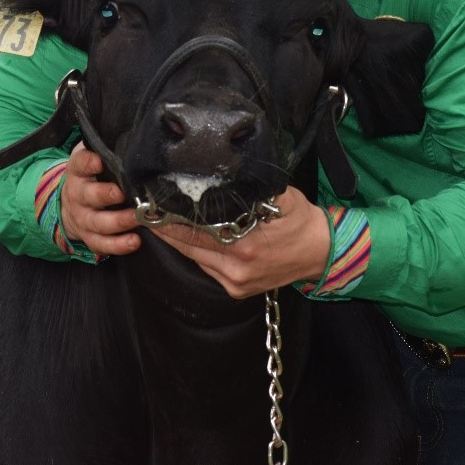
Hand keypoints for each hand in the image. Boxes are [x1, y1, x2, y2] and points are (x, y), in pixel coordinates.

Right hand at [60, 143, 140, 256]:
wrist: (70, 204)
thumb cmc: (92, 175)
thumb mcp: (92, 156)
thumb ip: (106, 146)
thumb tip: (134, 133)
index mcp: (78, 171)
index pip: (80, 164)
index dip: (88, 162)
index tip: (99, 160)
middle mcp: (77, 194)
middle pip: (88, 195)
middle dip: (105, 195)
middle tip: (122, 193)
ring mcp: (83, 218)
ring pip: (97, 222)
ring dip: (118, 221)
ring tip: (137, 218)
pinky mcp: (89, 237)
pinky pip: (102, 244)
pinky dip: (118, 245)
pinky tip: (134, 241)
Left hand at [149, 186, 330, 298]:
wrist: (320, 253)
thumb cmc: (299, 221)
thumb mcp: (280, 196)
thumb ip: (251, 188)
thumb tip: (225, 175)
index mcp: (245, 245)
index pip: (194, 231)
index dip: (169, 218)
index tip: (150, 205)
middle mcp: (237, 268)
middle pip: (188, 247)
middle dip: (165, 229)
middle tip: (144, 211)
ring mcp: (236, 282)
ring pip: (194, 259)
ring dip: (176, 241)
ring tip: (158, 221)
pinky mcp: (237, 290)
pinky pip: (207, 268)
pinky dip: (195, 253)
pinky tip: (185, 238)